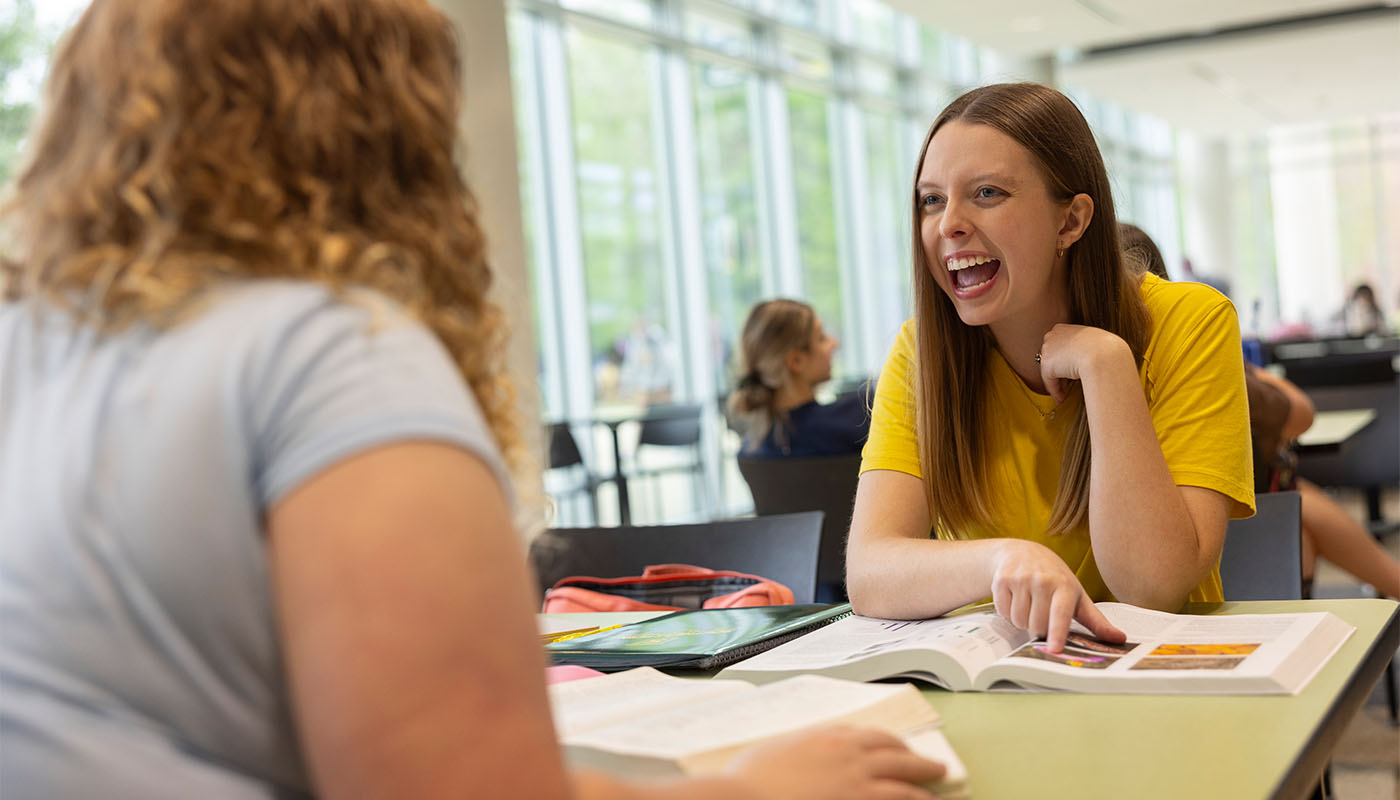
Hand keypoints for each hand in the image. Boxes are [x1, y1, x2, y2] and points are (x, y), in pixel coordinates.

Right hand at [723, 725, 944, 799]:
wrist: (745, 797)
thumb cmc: (751, 779)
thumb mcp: (778, 751)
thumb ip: (800, 749)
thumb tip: (806, 754)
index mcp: (828, 738)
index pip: (870, 735)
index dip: (889, 744)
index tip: (897, 749)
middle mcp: (849, 755)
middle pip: (895, 752)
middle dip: (918, 759)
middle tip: (934, 766)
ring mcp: (858, 783)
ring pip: (903, 779)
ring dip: (923, 783)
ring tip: (937, 787)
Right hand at [989, 539, 1125, 651]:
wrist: (1023, 552)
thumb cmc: (1054, 578)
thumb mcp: (1077, 597)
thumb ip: (1096, 621)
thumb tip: (1119, 638)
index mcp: (1065, 586)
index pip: (1061, 614)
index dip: (1057, 632)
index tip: (1054, 649)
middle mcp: (1042, 580)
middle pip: (1036, 625)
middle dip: (1038, 627)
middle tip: (1042, 613)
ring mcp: (1021, 578)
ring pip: (1018, 620)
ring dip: (1022, 619)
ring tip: (1028, 604)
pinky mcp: (1002, 579)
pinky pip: (1003, 611)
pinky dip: (1007, 611)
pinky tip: (1015, 598)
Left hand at [1037, 324, 1131, 403]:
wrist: (1103, 354)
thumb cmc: (1104, 348)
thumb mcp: (1093, 342)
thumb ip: (1084, 348)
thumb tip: (1083, 361)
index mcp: (1063, 328)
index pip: (1059, 345)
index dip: (1064, 358)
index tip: (1069, 367)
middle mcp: (1052, 336)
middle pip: (1052, 356)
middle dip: (1058, 369)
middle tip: (1066, 381)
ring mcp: (1048, 350)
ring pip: (1050, 369)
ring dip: (1057, 381)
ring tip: (1065, 391)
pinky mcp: (1047, 365)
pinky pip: (1050, 382)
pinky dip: (1055, 391)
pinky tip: (1061, 398)